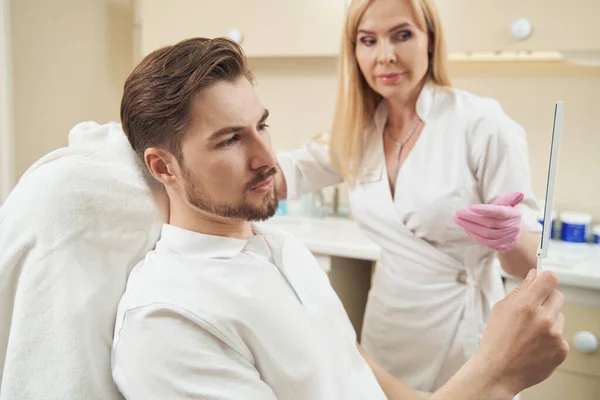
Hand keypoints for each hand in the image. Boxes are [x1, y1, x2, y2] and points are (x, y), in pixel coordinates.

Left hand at [454, 192, 523, 252]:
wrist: (516, 235)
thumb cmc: (509, 215)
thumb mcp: (510, 205)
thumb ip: (509, 199)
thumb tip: (518, 194)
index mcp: (513, 215)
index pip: (499, 212)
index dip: (485, 210)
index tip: (471, 207)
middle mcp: (510, 227)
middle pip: (488, 223)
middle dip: (471, 218)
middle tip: (458, 213)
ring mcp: (505, 238)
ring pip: (485, 233)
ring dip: (469, 226)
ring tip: (458, 220)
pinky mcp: (499, 246)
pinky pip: (484, 241)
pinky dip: (473, 234)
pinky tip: (465, 228)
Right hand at [474, 269, 568, 395]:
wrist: (498, 371)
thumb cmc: (496, 340)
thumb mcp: (501, 309)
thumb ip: (520, 290)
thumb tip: (534, 276)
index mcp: (526, 305)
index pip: (549, 279)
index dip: (546, 278)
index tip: (542, 282)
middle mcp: (543, 318)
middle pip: (558, 296)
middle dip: (547, 299)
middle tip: (534, 309)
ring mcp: (554, 335)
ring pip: (559, 316)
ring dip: (549, 320)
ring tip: (531, 332)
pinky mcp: (561, 349)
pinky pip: (560, 335)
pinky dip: (551, 338)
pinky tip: (535, 345)